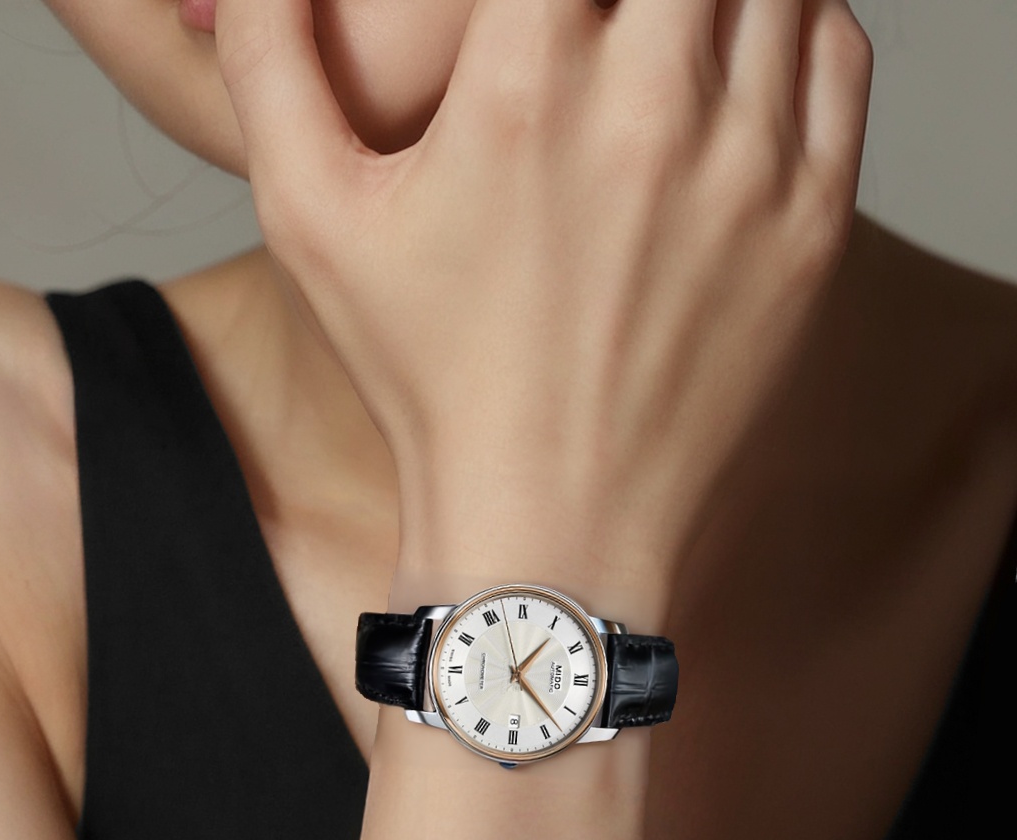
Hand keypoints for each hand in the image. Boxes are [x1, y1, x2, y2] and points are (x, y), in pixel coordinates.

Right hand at [213, 0, 871, 579]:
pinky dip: (799, 19)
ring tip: (658, 28)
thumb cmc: (430, 383)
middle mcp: (652, 105)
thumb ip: (271, 63)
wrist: (550, 521)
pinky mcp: (811, 225)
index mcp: (524, 85)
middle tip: (597, 20)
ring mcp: (749, 166)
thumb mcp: (310, 223)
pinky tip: (739, 57)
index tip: (539, 5)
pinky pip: (836, 52)